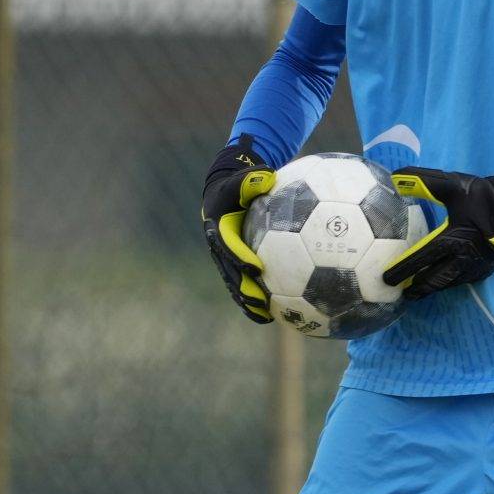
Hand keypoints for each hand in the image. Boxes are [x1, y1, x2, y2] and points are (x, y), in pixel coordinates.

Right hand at [200, 137, 277, 323]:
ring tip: (265, 316)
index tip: (256, 268)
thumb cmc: (238, 185)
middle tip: (259, 302)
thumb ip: (253, 178)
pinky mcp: (233, 264)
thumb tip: (267, 176)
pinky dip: (255, 299)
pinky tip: (274, 313)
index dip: (240, 258)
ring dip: (247, 301)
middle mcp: (218, 246)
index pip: (228, 245)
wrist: (223, 193)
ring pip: (235, 284)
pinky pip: (243, 284)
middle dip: (243, 289)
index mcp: (218, 227)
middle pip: (230, 272)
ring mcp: (224, 258)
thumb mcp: (243, 178)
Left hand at [384, 156, 493, 299]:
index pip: (422, 259)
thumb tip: (396, 177)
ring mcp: (477, 266)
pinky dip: (450, 283)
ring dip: (433, 288)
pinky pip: (464, 280)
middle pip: (435, 281)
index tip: (387, 279)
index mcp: (452, 239)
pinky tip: (445, 281)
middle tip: (402, 292)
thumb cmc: (484, 195)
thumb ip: (423, 181)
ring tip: (419, 291)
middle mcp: (463, 258)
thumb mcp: (452, 185)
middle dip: (417, 288)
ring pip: (450, 283)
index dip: (403, 270)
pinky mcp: (487, 268)